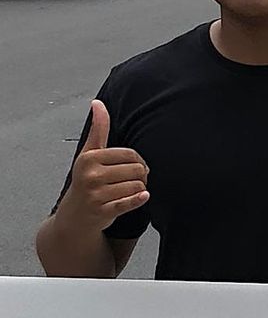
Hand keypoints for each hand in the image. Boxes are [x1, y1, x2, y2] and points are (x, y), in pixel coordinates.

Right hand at [62, 100, 149, 230]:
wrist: (75, 215)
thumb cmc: (85, 180)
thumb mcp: (89, 153)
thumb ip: (98, 129)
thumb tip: (98, 103)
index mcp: (89, 158)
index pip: (130, 154)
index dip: (138, 161)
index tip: (135, 166)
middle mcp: (91, 175)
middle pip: (136, 170)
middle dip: (141, 175)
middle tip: (134, 180)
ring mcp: (96, 194)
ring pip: (137, 186)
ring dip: (139, 189)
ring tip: (130, 190)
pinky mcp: (103, 211)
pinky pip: (129, 202)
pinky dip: (139, 199)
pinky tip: (143, 196)